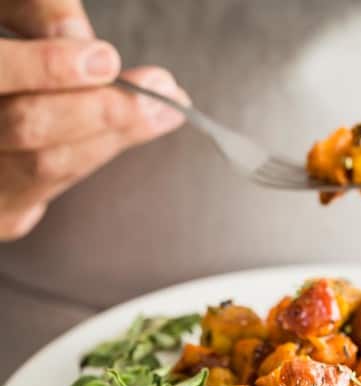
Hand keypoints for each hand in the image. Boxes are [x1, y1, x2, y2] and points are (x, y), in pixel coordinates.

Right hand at [0, 0, 187, 240]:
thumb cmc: (7, 60)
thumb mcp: (8, 16)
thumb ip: (38, 15)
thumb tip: (80, 42)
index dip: (47, 68)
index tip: (106, 60)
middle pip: (26, 126)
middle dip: (98, 108)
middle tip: (159, 89)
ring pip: (46, 163)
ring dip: (113, 135)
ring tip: (164, 110)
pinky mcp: (4, 211)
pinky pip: (57, 186)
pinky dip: (100, 152)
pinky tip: (138, 129)